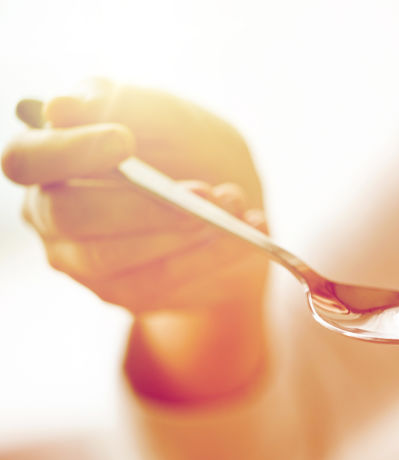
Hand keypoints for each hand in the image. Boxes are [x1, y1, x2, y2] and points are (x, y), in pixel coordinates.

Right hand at [2, 79, 269, 400]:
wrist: (232, 207)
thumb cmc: (191, 150)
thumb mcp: (176, 117)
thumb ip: (131, 105)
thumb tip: (66, 105)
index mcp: (51, 159)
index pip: (27, 159)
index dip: (69, 151)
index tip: (124, 140)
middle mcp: (52, 213)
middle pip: (69, 216)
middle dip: (143, 204)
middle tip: (204, 190)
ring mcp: (82, 260)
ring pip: (111, 258)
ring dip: (180, 232)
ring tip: (233, 204)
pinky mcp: (123, 292)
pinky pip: (160, 280)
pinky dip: (212, 254)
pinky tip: (249, 230)